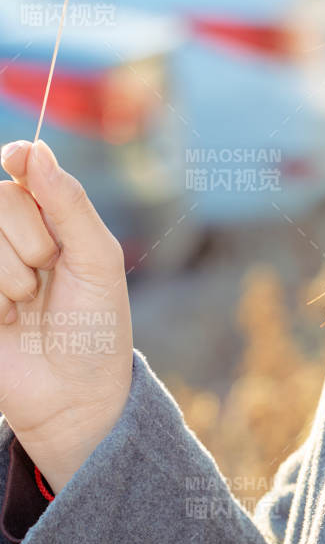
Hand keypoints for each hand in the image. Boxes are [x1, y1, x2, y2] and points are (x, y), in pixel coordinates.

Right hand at [0, 139, 132, 494]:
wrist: (74, 395)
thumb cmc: (95, 325)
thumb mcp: (96, 258)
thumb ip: (68, 203)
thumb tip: (37, 148)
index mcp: (50, 219)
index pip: (23, 168)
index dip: (17, 157)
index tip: (15, 157)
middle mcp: (12, 236)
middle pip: (0, 198)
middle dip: (29, 238)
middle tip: (47, 272)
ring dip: (9, 273)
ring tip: (26, 303)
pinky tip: (4, 317)